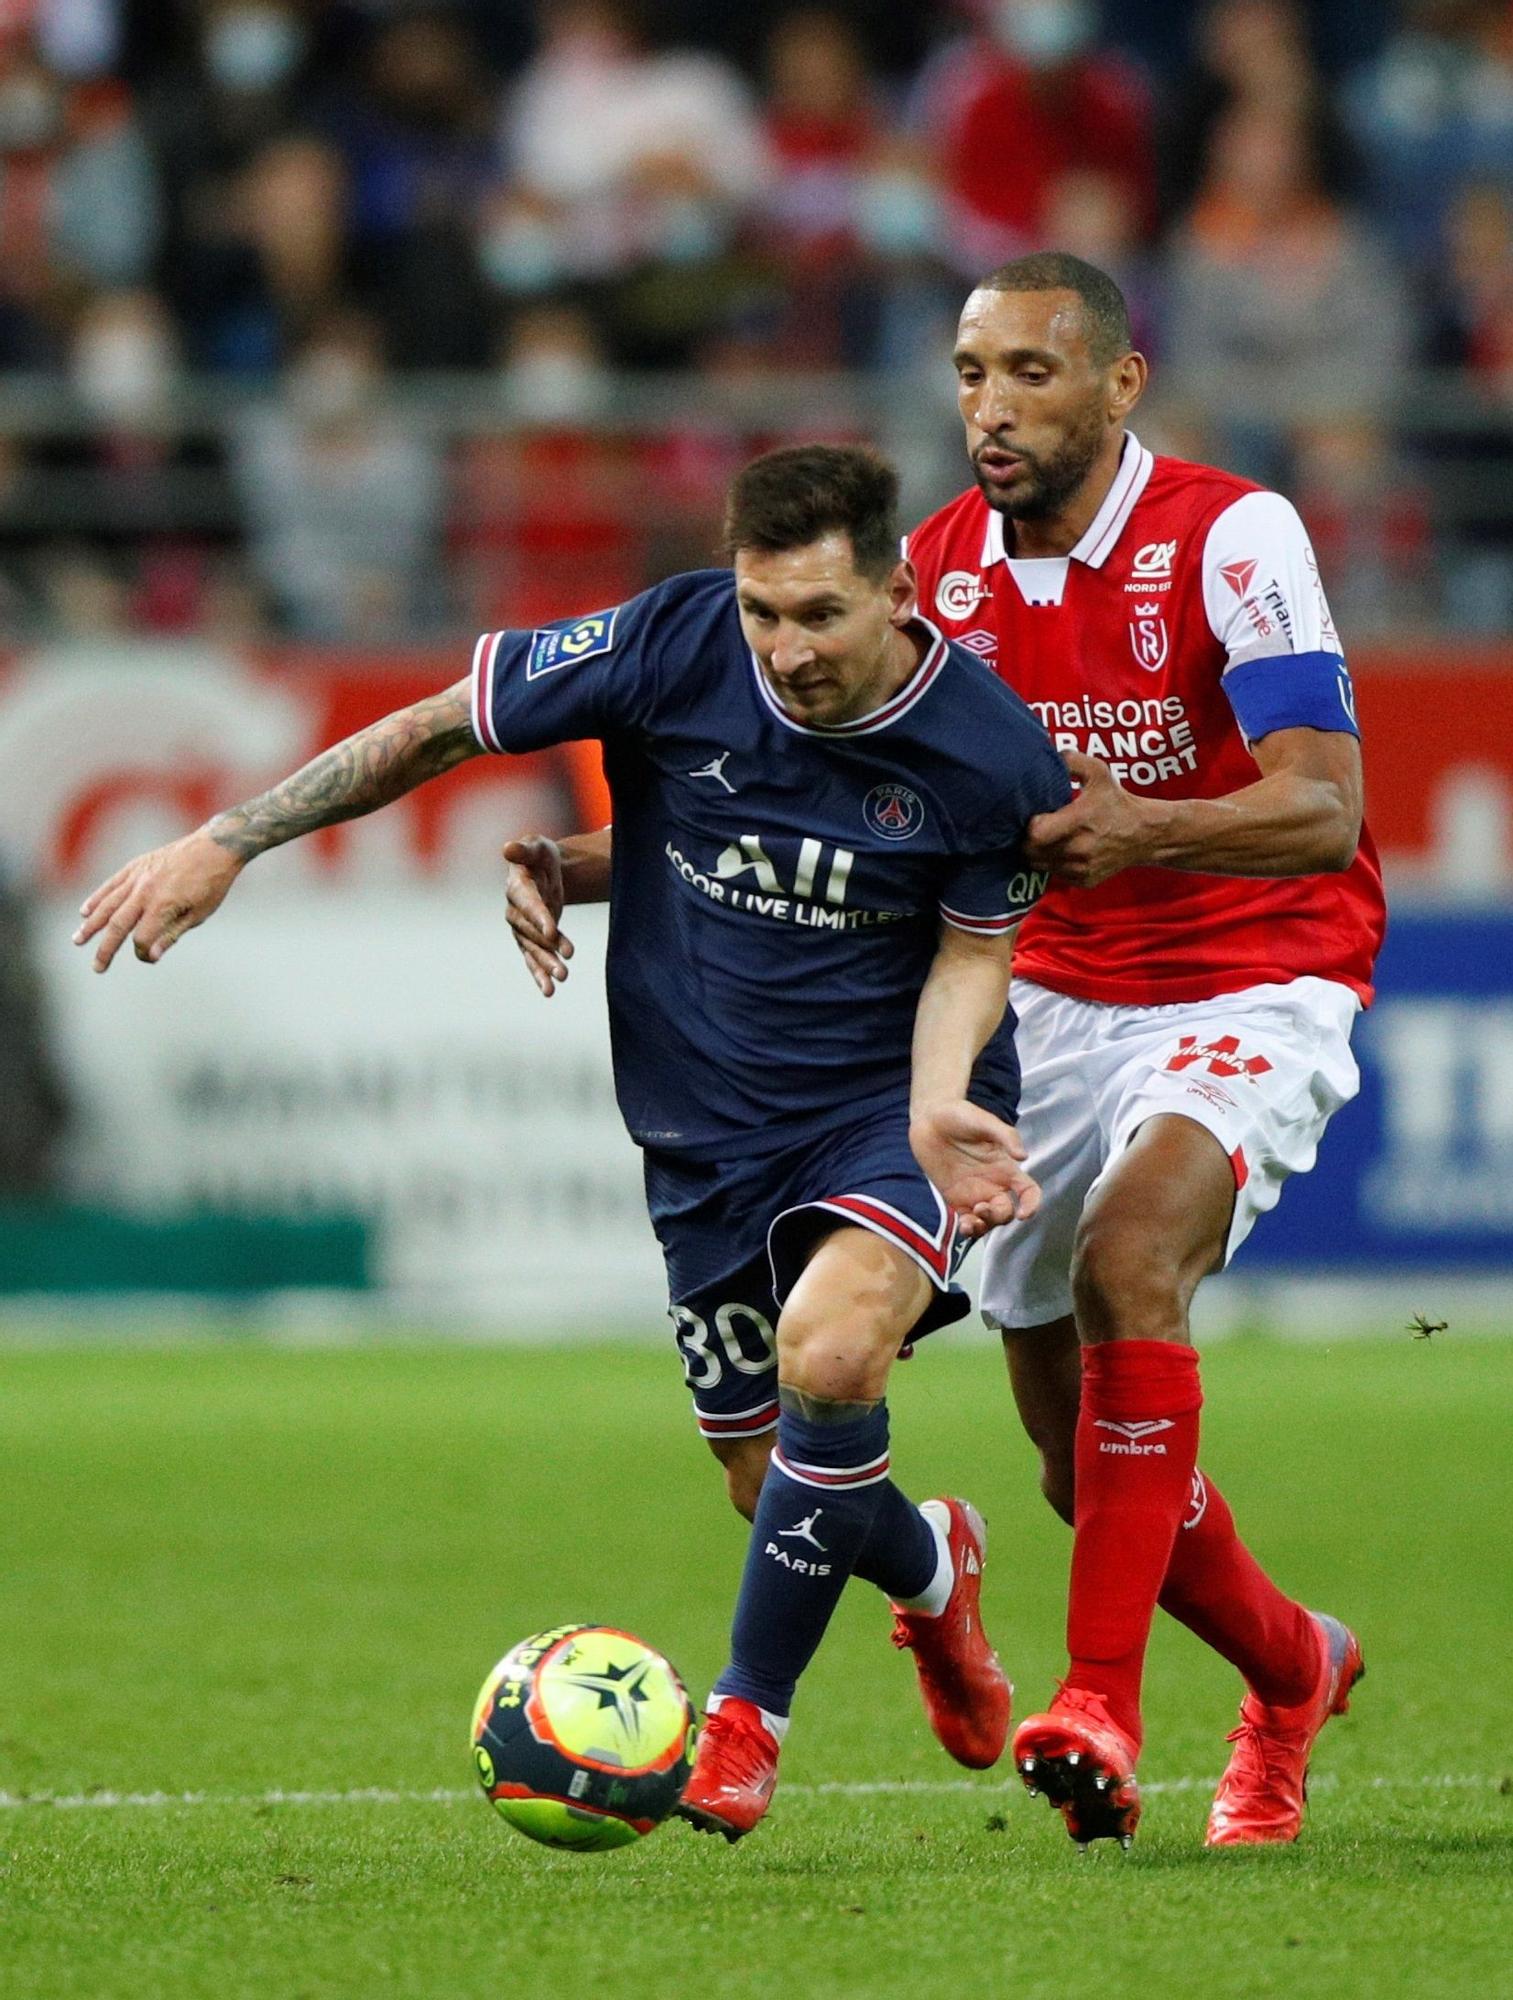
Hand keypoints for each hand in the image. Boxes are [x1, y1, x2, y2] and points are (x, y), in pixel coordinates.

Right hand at [73, 828, 242, 972]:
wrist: (215, 847)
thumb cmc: (211, 884)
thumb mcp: (199, 914)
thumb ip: (171, 934)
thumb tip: (150, 956)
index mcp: (163, 906)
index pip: (142, 938)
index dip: (142, 952)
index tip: (148, 956)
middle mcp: (145, 891)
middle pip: (117, 925)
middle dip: (106, 949)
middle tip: (97, 968)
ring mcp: (137, 877)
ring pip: (107, 904)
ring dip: (91, 925)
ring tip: (77, 940)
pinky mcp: (135, 866)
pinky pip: (111, 884)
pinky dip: (97, 898)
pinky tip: (85, 911)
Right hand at [503, 836, 572, 996]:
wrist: (542, 871)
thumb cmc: (541, 856)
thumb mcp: (537, 847)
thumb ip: (525, 849)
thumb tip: (507, 848)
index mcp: (517, 886)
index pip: (528, 903)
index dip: (539, 917)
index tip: (552, 931)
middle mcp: (514, 910)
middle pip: (531, 931)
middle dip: (549, 946)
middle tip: (568, 959)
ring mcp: (520, 928)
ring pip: (532, 949)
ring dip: (547, 964)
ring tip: (563, 977)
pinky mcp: (528, 940)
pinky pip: (531, 959)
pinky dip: (540, 975)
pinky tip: (549, 991)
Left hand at [909, 1100, 1039, 1237]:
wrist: (929, 1118)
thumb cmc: (960, 1115)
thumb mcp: (984, 1121)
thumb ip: (1006, 1136)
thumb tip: (1023, 1156)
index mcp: (1005, 1168)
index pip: (1028, 1191)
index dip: (1032, 1204)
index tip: (1024, 1213)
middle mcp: (993, 1184)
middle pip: (1007, 1212)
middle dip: (999, 1216)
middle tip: (981, 1207)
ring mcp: (974, 1194)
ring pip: (988, 1221)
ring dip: (985, 1227)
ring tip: (971, 1223)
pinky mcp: (955, 1199)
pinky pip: (967, 1221)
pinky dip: (969, 1229)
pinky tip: (964, 1227)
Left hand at [1023, 750, 1155, 887]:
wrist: (1145, 834)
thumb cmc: (1117, 800)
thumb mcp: (1099, 772)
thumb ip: (1071, 760)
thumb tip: (1047, 754)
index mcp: (1080, 820)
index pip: (1035, 833)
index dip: (1029, 825)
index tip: (1037, 815)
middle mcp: (1080, 849)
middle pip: (1031, 852)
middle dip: (1028, 840)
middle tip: (1037, 827)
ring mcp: (1082, 868)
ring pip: (1040, 865)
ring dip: (1038, 853)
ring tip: (1048, 837)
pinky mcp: (1084, 881)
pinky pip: (1055, 874)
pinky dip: (1053, 864)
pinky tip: (1062, 849)